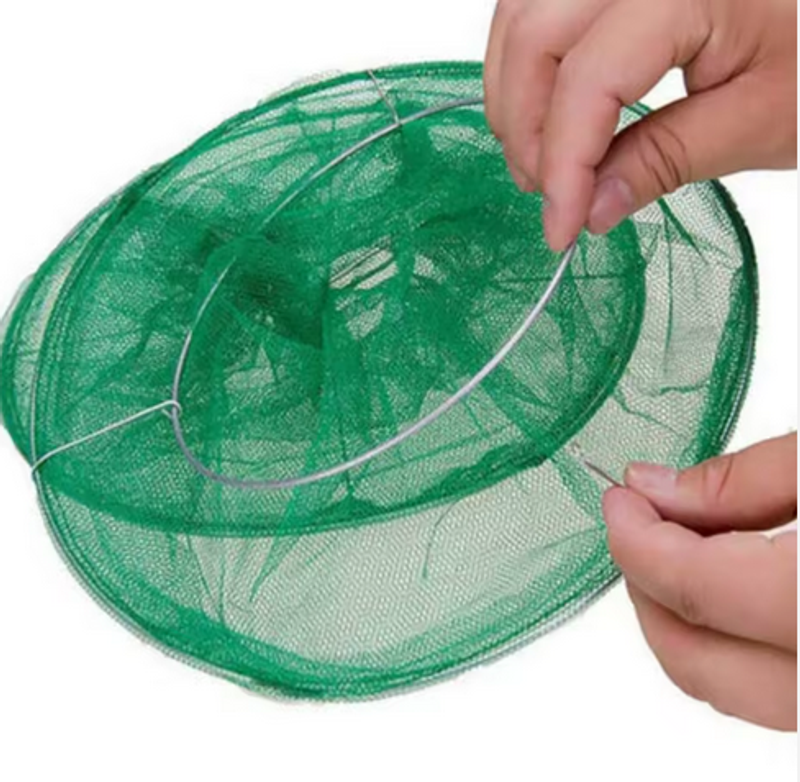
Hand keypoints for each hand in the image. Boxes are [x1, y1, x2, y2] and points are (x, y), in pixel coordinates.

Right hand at [484, 0, 797, 249]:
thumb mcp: (762, 119)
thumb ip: (666, 160)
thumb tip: (591, 207)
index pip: (587, 81)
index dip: (562, 166)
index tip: (561, 228)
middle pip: (533, 37)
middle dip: (526, 130)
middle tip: (547, 193)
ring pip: (520, 15)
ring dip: (516, 93)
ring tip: (543, 156)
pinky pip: (538, 6)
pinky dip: (528, 61)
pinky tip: (547, 105)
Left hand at [603, 433, 797, 730]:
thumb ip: (743, 480)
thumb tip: (656, 490)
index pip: (695, 590)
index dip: (638, 540)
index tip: (619, 500)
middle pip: (698, 658)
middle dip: (647, 588)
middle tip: (640, 525)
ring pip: (731, 688)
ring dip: (684, 620)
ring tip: (683, 549)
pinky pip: (769, 689)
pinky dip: (731, 643)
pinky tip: (733, 584)